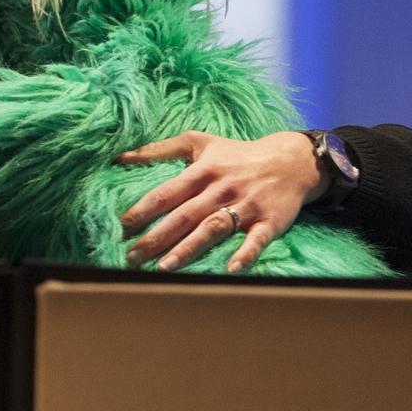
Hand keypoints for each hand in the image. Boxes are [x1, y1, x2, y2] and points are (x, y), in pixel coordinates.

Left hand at [117, 131, 329, 272]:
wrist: (291, 160)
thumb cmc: (236, 154)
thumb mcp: (198, 143)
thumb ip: (159, 149)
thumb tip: (119, 156)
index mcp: (201, 171)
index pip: (166, 193)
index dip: (142, 211)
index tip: (120, 228)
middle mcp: (221, 189)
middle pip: (184, 216)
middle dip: (156, 238)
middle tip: (131, 257)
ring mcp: (246, 205)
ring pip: (213, 228)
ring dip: (188, 249)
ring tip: (164, 268)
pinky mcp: (270, 221)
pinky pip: (256, 239)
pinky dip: (245, 254)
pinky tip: (230, 269)